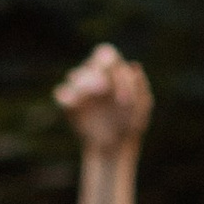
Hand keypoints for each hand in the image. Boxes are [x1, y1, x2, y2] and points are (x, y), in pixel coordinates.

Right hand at [55, 42, 151, 156]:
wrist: (115, 147)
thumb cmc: (130, 123)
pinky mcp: (69, 105)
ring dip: (82, 84)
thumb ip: (140, 86)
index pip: (107, 55)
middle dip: (97, 74)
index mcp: (111, 70)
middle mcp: (94, 75)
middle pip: (90, 63)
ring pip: (75, 75)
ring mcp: (80, 89)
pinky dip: (65, 97)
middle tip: (102, 90)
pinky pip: (61, 95)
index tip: (123, 97)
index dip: (114, 70)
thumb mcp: (142, 107)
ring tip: (89, 96)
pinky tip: (71, 103)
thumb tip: (134, 65)